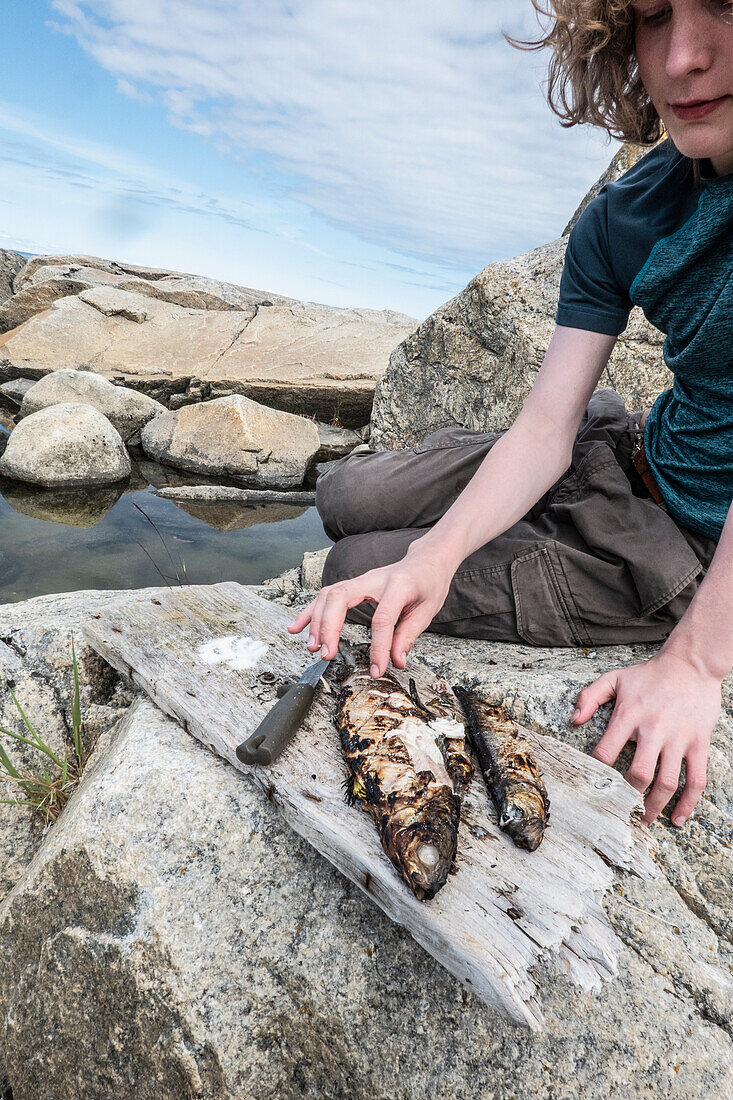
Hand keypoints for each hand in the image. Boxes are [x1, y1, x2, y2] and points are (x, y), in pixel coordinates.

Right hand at [287, 551, 452, 676]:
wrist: (425, 560)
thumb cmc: (428, 584)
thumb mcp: (427, 610)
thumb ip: (408, 635)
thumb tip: (394, 661)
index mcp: (398, 585)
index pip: (382, 618)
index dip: (378, 647)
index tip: (377, 670)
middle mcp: (373, 578)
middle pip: (340, 599)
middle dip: (329, 627)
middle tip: (326, 654)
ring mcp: (360, 579)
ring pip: (328, 596)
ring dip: (316, 622)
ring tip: (312, 647)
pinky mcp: (351, 585)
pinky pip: (325, 596)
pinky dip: (309, 612)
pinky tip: (296, 628)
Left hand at [572, 650, 721, 825]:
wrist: (691, 664)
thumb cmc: (650, 674)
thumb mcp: (615, 677)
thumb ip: (590, 696)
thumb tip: (574, 720)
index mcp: (629, 715)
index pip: (606, 752)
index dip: (597, 773)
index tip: (593, 788)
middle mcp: (653, 729)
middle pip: (639, 774)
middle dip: (628, 798)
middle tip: (620, 812)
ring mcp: (678, 739)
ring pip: (667, 783)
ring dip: (655, 807)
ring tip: (645, 821)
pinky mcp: (698, 744)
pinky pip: (696, 780)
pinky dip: (688, 804)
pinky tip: (678, 819)